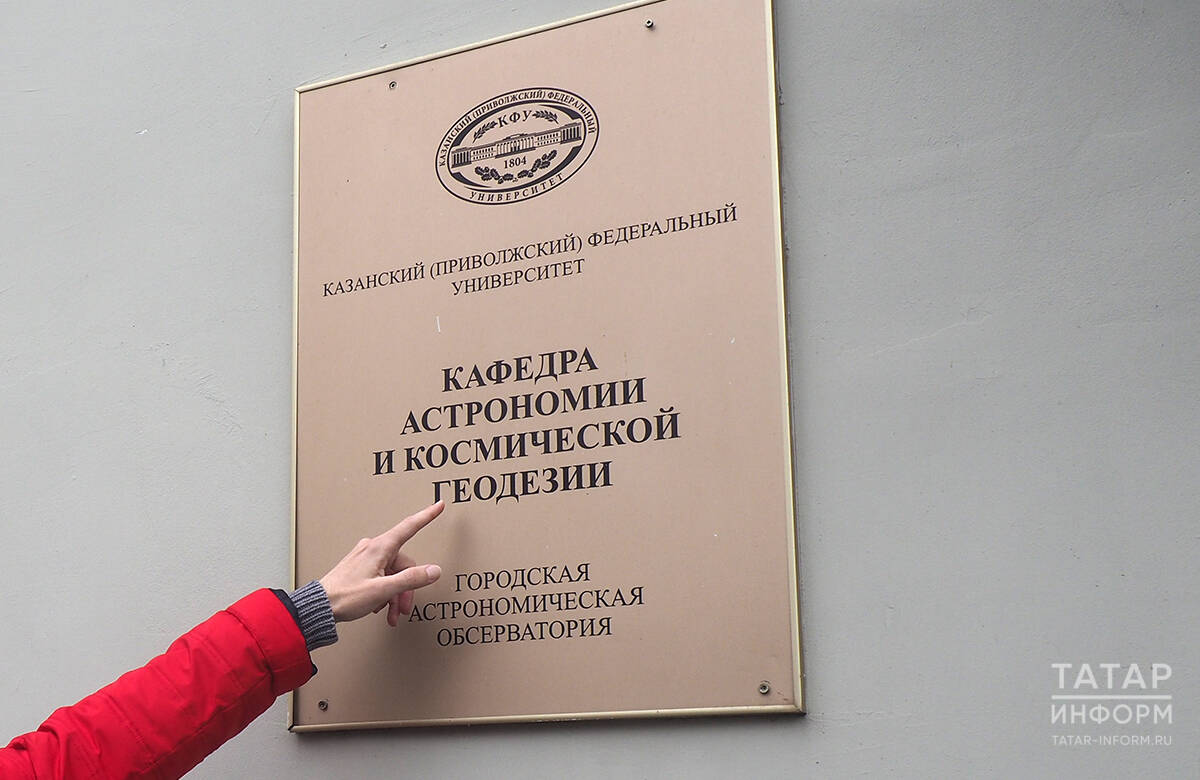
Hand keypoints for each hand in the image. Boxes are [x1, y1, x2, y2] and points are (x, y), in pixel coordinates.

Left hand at [319, 501, 443, 626]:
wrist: (320, 607)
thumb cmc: (345, 596)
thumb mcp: (383, 590)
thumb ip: (411, 579)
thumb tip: (433, 570)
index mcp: (379, 548)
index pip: (409, 527)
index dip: (426, 516)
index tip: (438, 506)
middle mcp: (372, 549)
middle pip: (403, 564)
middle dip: (406, 587)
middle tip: (404, 608)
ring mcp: (365, 558)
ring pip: (392, 573)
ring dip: (395, 595)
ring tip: (391, 613)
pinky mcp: (360, 568)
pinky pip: (381, 577)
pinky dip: (384, 593)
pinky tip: (379, 606)